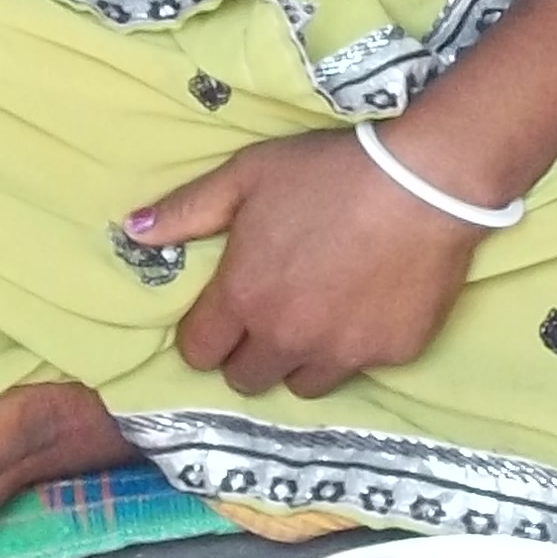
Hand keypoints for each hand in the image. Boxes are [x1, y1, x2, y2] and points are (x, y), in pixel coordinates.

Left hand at [132, 131, 485, 399]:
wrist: (424, 182)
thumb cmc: (328, 172)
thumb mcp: (247, 176)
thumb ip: (187, 210)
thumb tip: (132, 232)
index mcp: (243, 299)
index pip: (199, 353)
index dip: (206, 336)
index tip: (222, 316)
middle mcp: (286, 339)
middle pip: (246, 380)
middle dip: (249, 354)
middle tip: (271, 315)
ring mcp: (341, 354)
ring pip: (302, 385)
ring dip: (300, 360)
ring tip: (318, 317)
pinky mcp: (392, 356)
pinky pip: (360, 367)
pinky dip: (357, 346)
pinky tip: (369, 305)